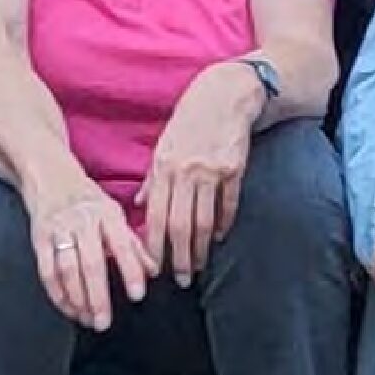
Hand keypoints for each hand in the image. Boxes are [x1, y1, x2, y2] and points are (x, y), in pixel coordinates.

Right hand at [27, 176, 153, 332]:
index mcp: (108, 214)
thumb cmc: (88, 200)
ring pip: (67, 270)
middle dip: (98, 297)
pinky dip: (56, 292)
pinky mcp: (39, 238)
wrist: (50, 176)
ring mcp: (59, 229)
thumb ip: (133, 244)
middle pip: (91, 263)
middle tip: (104, 321)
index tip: (137, 295)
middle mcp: (83, 221)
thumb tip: (153, 271)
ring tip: (87, 318)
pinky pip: (46, 270)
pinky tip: (67, 307)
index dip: (131, 271)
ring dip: (77, 299)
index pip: (122, 245)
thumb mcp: (115, 214)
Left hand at [139, 64, 261, 275]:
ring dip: (200, 249)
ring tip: (198, 266)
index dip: (154, 246)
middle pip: (180, 225)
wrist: (224, 95)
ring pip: (204, 221)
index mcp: (163, 167)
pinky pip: (228, 206)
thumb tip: (139, 205)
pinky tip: (219, 238)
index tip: (153, 269)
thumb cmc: (190, 121)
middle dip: (179, 257)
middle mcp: (185, 171)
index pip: (155, 216)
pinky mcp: (234, 169)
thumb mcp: (164, 145)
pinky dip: (223, 225)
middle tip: (181, 279)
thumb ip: (152, 178)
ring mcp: (211, 171)